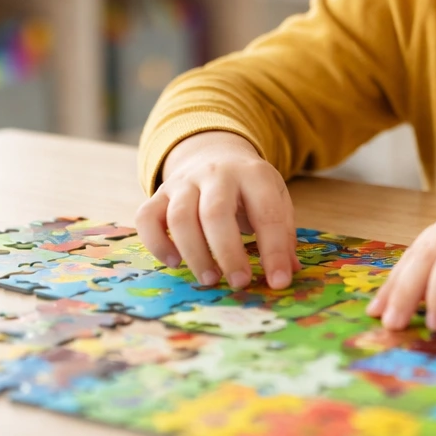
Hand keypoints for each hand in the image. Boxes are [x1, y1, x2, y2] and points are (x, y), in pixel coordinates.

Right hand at [135, 130, 300, 290]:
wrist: (215, 153)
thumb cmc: (249, 188)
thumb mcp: (275, 199)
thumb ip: (283, 233)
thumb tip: (288, 272)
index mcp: (253, 174)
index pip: (266, 212)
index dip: (274, 250)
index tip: (278, 281)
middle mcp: (217, 173)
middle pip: (215, 212)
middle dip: (228, 252)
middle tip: (239, 283)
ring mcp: (184, 182)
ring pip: (180, 216)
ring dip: (194, 253)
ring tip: (211, 278)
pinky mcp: (160, 193)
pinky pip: (147, 217)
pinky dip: (157, 243)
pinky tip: (174, 262)